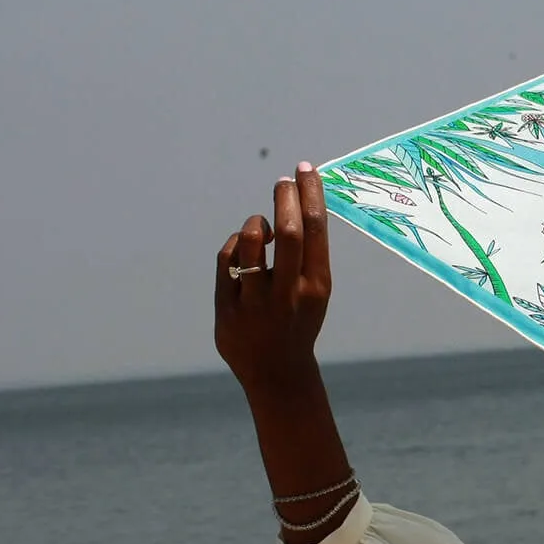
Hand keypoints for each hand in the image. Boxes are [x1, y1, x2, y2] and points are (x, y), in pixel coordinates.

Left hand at [215, 163, 332, 394]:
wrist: (278, 372)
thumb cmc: (298, 320)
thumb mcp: (314, 291)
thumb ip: (306, 255)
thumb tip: (294, 204)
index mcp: (316, 285)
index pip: (316, 229)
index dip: (310, 194)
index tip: (304, 171)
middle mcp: (288, 293)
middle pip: (286, 231)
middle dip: (284, 198)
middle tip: (283, 182)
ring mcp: (256, 302)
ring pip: (249, 242)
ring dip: (254, 224)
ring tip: (259, 225)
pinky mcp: (228, 308)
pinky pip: (227, 261)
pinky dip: (234, 246)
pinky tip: (241, 249)